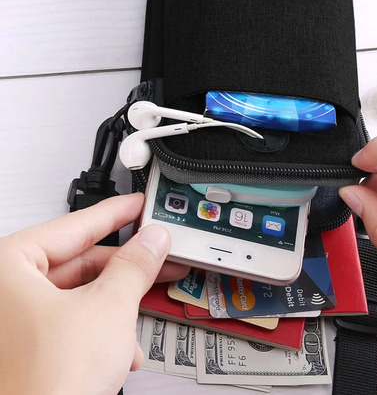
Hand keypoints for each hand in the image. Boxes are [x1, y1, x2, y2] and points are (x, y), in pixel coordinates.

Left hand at [0, 192, 189, 394]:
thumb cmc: (47, 384)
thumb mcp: (108, 307)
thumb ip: (135, 265)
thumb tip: (153, 240)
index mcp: (9, 267)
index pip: (75, 225)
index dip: (117, 213)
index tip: (139, 205)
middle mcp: (6, 292)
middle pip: (79, 262)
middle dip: (124, 268)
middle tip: (156, 253)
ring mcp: (15, 322)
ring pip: (79, 295)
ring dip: (117, 304)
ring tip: (144, 306)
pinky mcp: (27, 348)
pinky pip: (72, 321)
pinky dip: (101, 328)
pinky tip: (122, 348)